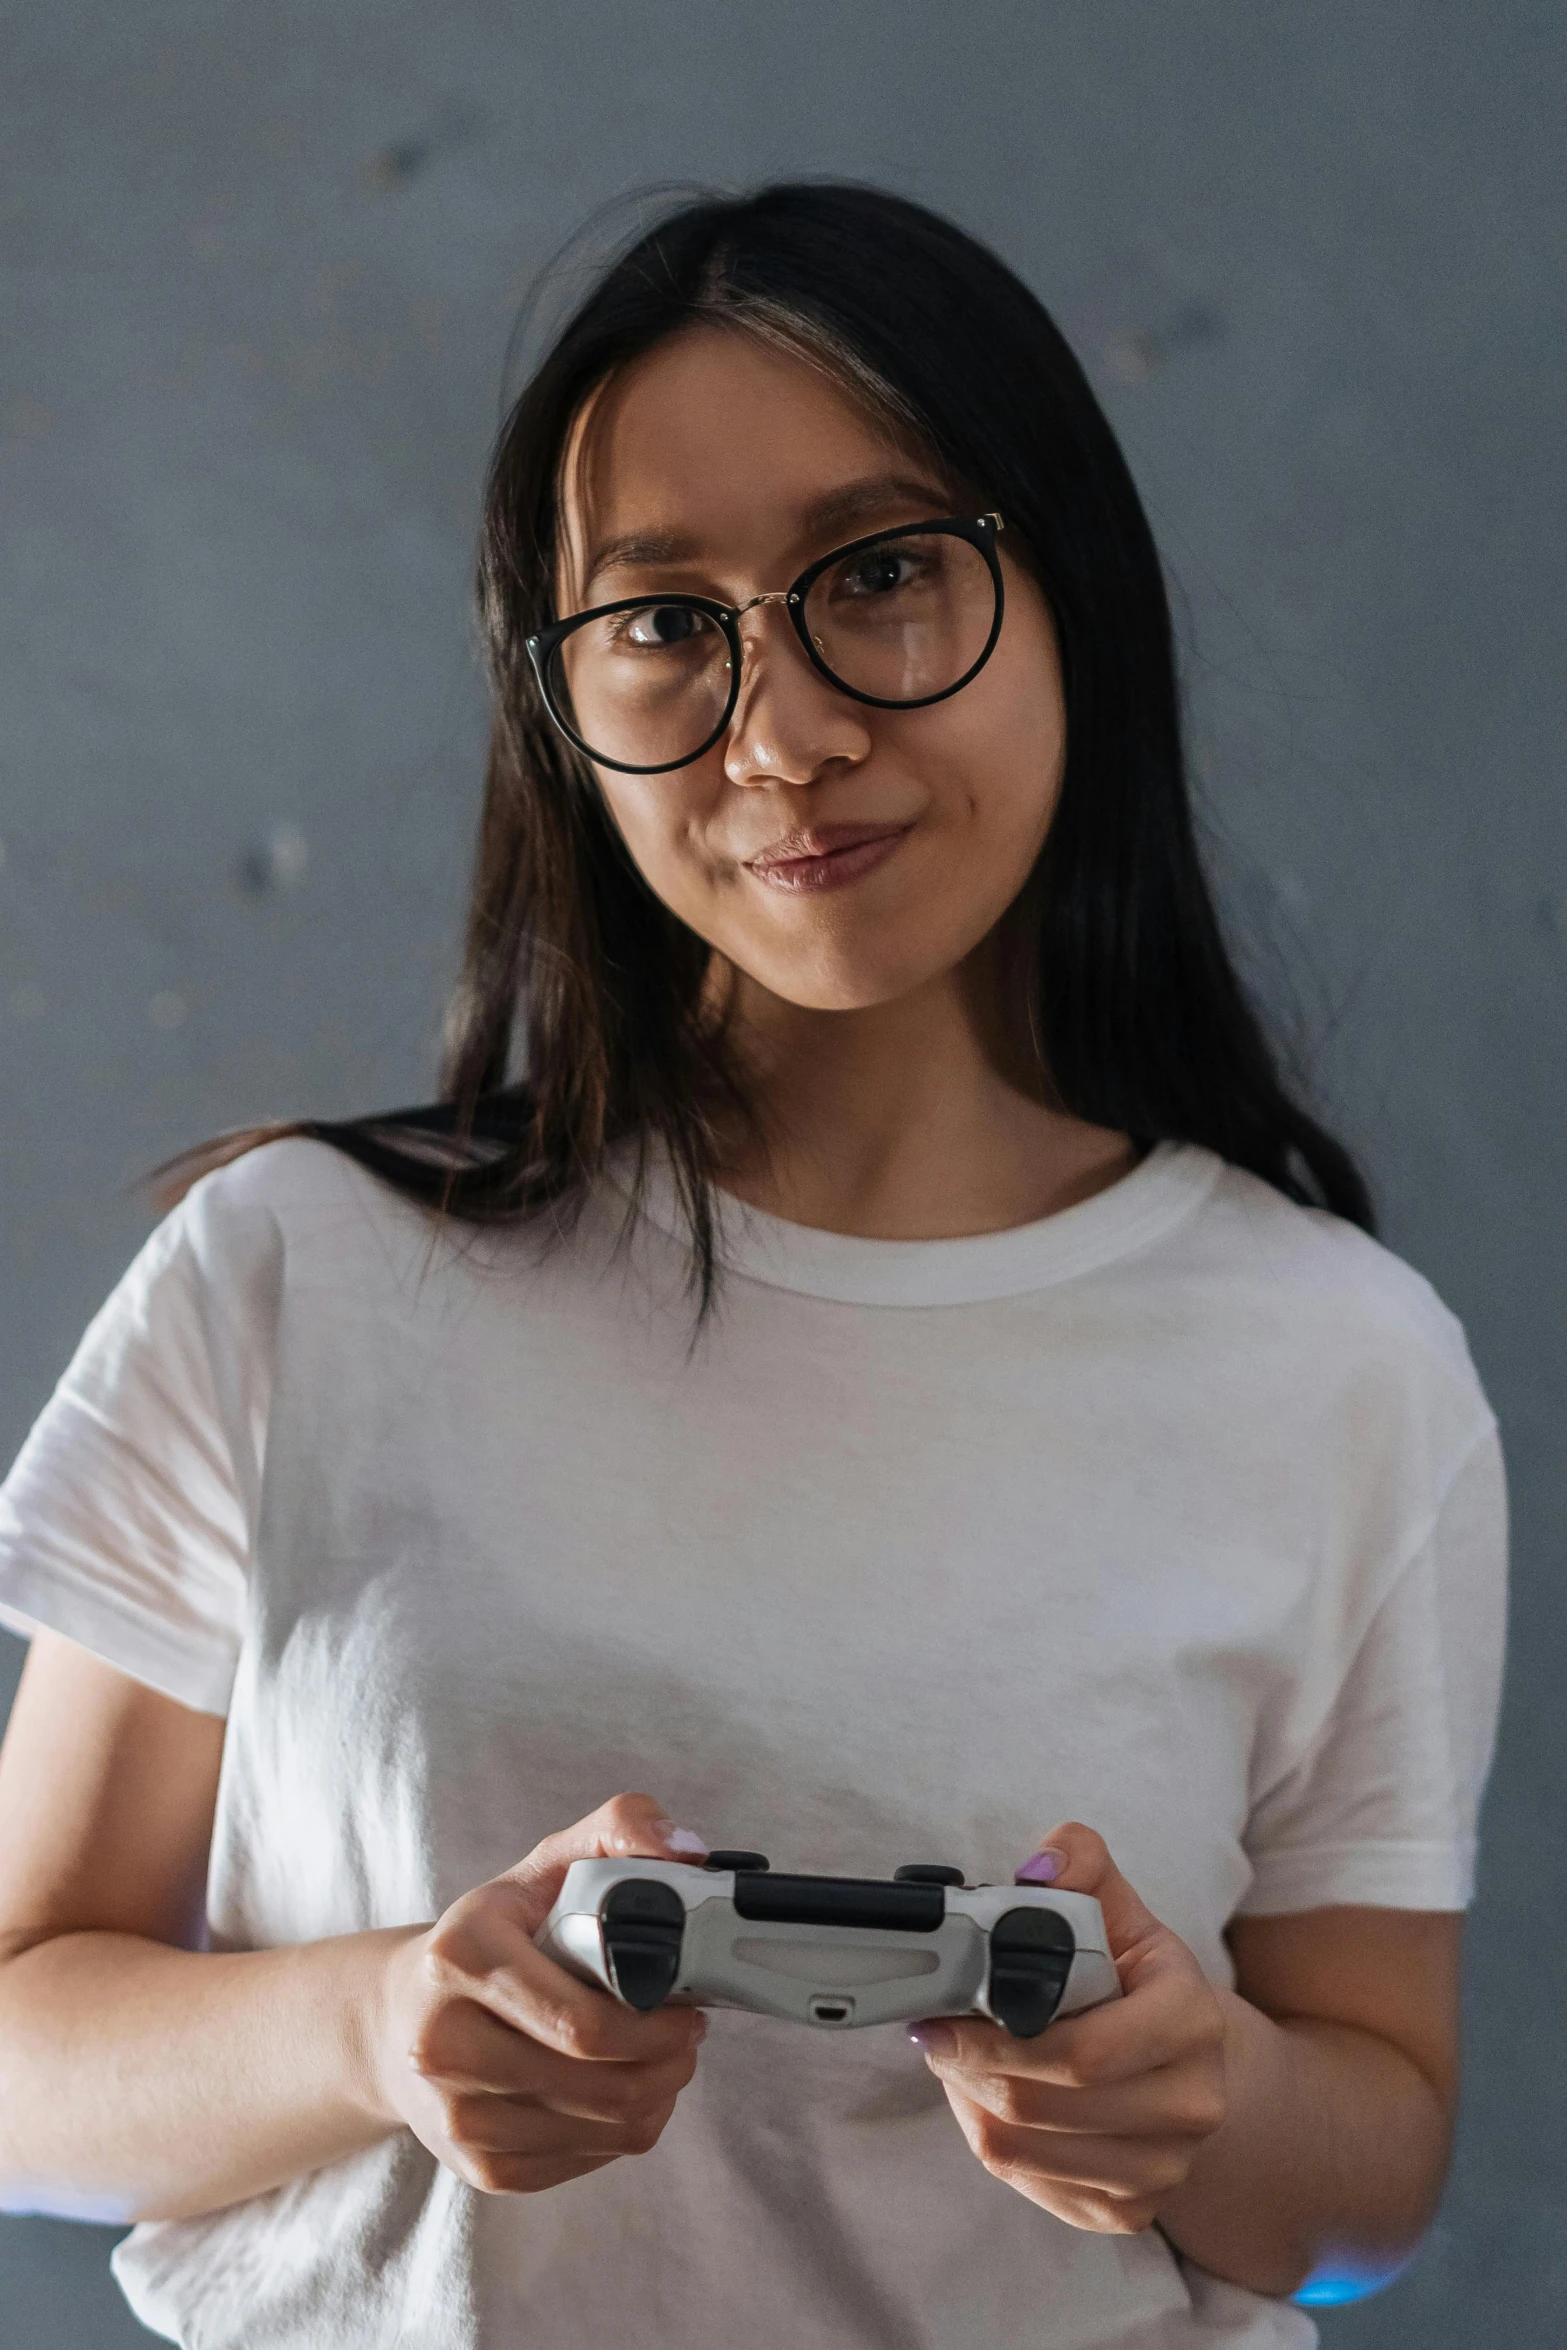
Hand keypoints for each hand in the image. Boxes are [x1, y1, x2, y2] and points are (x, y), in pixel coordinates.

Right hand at [369, 1793, 707, 2194]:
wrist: (399, 2017)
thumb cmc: (494, 1934)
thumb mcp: (546, 1864)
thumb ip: (620, 1827)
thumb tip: (688, 1850)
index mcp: (460, 1957)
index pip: (583, 2024)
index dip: (658, 2023)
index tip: (690, 2002)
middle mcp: (443, 2044)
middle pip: (601, 2086)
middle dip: (670, 2062)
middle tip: (689, 2033)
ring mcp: (457, 2116)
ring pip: (603, 2130)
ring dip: (658, 2097)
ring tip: (663, 2058)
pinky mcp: (477, 2166)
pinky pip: (586, 2162)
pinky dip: (624, 2130)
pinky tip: (625, 2090)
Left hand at [911, 1823, 1226, 2232]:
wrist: (1183, 2060)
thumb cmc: (1134, 1978)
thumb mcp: (1115, 1906)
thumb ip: (1079, 1862)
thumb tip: (1039, 1870)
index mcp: (1192, 2021)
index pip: (1085, 2051)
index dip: (997, 2036)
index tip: (942, 2012)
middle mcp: (1191, 2105)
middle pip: (1041, 2105)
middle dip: (969, 2065)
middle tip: (933, 2032)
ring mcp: (1163, 2168)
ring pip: (1022, 2151)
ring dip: (970, 2102)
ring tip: (957, 2059)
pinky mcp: (1128, 2211)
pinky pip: (1029, 2185)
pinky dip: (991, 2139)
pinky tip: (987, 2098)